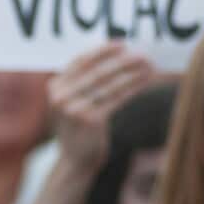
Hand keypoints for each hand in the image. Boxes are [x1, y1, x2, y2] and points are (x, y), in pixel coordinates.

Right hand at [47, 42, 153, 174]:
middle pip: (97, 71)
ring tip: (149, 66)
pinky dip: (133, 88)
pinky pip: (116, 99)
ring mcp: (74, 109)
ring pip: (109, 85)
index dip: (102, 51)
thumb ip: (82, 81)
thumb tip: (115, 56)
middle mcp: (61, 96)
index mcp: (55, 87)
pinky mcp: (90, 120)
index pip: (80, 61)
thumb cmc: (79, 126)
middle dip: (122, 61)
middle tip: (142, 54)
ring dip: (132, 73)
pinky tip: (145, 81)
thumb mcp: (72, 102)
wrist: (76, 160)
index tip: (122, 44)